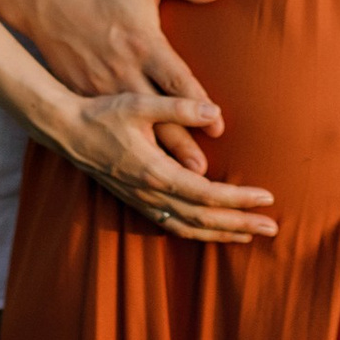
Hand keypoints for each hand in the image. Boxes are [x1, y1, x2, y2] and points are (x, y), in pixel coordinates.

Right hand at [20, 0, 224, 158]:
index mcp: (142, 44)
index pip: (177, 80)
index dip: (199, 104)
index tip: (218, 125)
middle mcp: (123, 71)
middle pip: (158, 116)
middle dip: (182, 145)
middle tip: (204, 173)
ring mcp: (102, 85)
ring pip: (135, 128)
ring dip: (159, 155)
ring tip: (179, 182)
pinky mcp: (86, 92)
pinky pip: (111, 123)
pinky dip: (129, 146)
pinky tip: (146, 170)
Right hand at [45, 88, 278, 243]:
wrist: (65, 131)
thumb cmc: (102, 114)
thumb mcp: (140, 104)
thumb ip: (179, 108)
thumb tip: (216, 113)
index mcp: (156, 173)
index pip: (208, 195)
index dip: (240, 199)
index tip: (268, 198)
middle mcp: (150, 194)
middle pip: (204, 220)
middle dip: (240, 224)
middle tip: (273, 228)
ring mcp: (142, 202)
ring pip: (187, 229)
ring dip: (221, 234)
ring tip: (249, 234)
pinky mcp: (136, 201)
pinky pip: (171, 226)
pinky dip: (196, 233)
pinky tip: (211, 230)